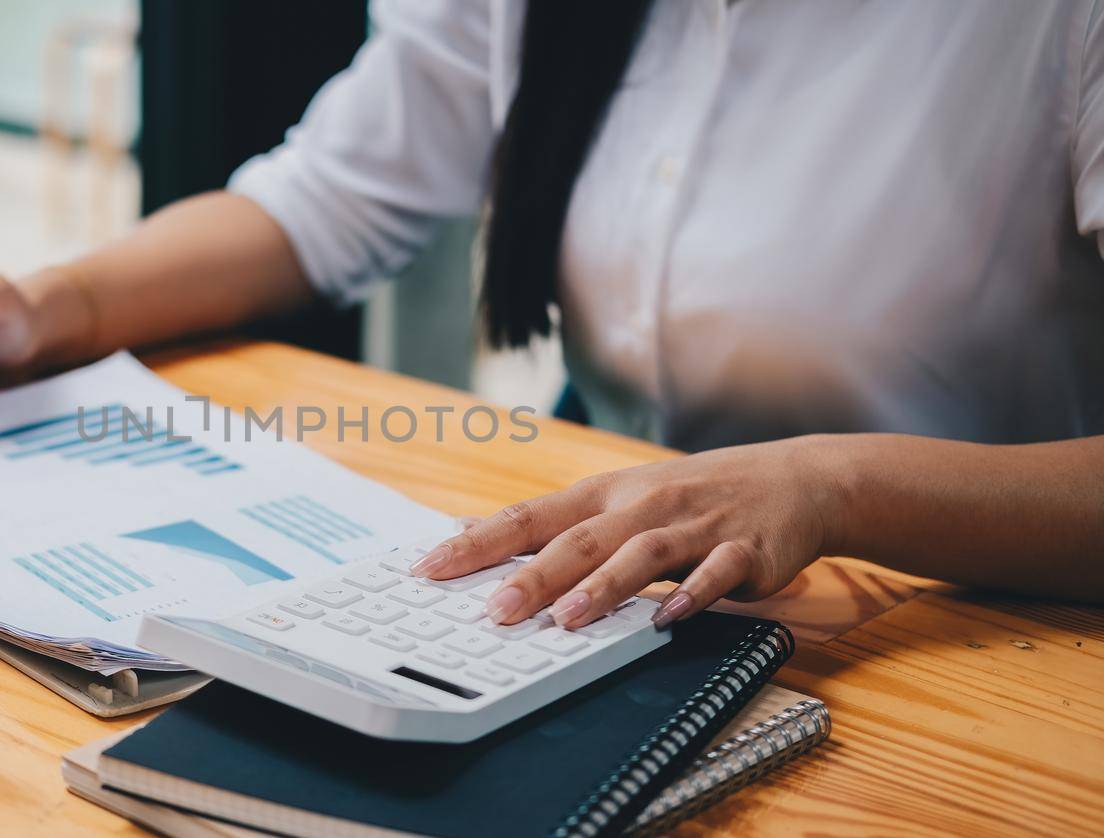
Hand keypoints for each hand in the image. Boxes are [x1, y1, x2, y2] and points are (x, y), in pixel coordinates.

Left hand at [412, 437, 845, 628]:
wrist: (794, 480)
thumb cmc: (692, 496)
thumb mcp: (620, 499)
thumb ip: (556, 524)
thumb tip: (473, 535)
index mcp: (605, 495)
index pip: (529, 517)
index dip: (478, 543)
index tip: (429, 568)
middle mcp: (642, 505)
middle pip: (577, 540)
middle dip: (531, 577)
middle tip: (491, 612)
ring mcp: (693, 526)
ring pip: (640, 554)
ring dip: (602, 588)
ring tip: (566, 620)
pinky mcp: (742, 550)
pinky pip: (716, 573)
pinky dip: (694, 594)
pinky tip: (669, 618)